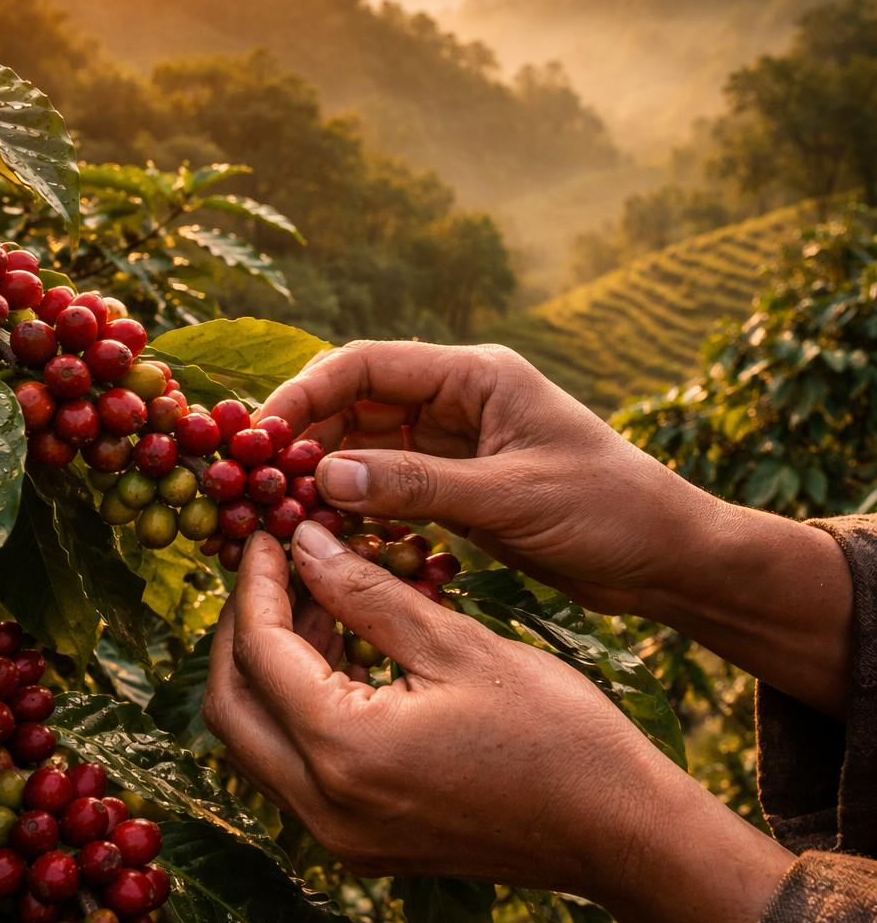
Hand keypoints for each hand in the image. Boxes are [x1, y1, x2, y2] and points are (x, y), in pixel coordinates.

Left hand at [205, 524, 794, 922]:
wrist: (617, 832)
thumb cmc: (555, 731)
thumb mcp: (456, 644)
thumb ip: (367, 593)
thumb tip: (303, 543)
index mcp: (344, 752)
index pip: (259, 652)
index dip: (256, 584)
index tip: (269, 535)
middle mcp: (322, 807)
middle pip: (230, 706)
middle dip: (240, 629)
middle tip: (273, 567)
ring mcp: (338, 836)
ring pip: (256, 741)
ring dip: (267, 668)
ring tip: (314, 598)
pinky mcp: (360, 844)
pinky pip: (296, 769)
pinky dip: (300, 708)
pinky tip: (342, 651)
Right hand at [258, 340, 852, 720]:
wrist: (668, 558)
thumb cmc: (608, 511)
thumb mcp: (511, 498)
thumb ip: (419, 486)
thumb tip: (324, 476)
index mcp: (476, 376)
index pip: (369, 365)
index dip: (308, 391)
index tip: (261, 434)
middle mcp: (459, 401)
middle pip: (358, 404)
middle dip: (306, 439)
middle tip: (254, 484)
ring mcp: (457, 445)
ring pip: (368, 450)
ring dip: (327, 478)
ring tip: (279, 515)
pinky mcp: (461, 488)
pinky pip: (391, 488)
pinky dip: (359, 508)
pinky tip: (329, 536)